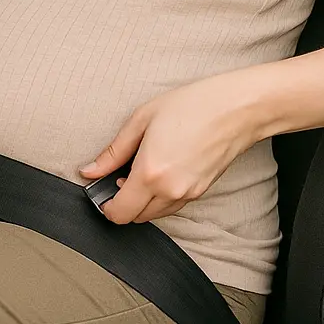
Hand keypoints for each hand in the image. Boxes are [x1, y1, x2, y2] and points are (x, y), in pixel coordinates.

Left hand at [78, 70, 260, 223]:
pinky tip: (162, 171)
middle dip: (123, 203)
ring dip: (142, 201)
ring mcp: (187, 195)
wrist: (235, 108)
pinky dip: (160, 197)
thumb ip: (113, 151)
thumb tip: (89, 171)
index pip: (119, 213)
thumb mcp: (142, 119)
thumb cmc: (191, 105)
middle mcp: (169, 191)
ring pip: (154, 214)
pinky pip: (171, 206)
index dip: (106, 206)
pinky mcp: (200, 192)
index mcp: (150, 173)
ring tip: (142, 169)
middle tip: (120, 175)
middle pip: (135, 218)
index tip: (102, 192)